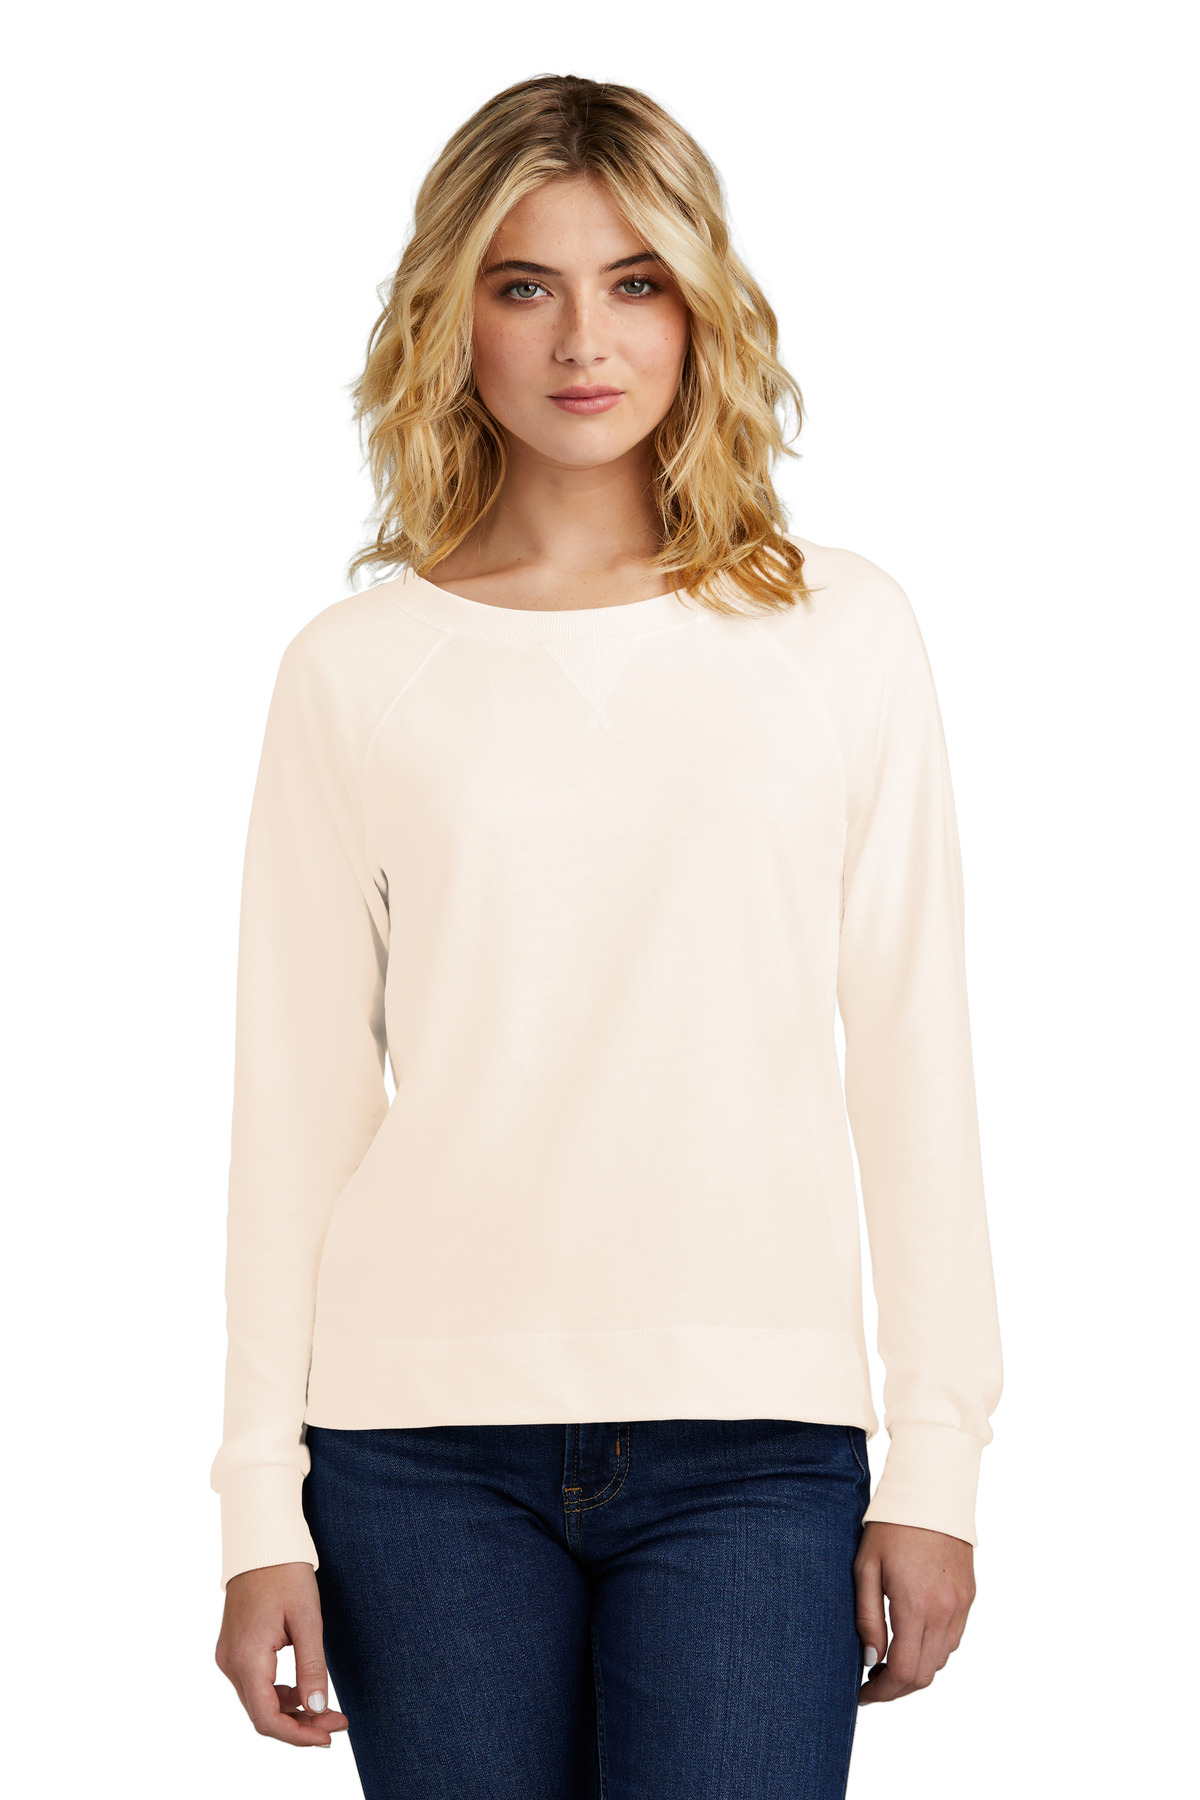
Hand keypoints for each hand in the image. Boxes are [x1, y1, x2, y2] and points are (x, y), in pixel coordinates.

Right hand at [215, 1561, 349, 1745]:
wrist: (262, 1543)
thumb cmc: (286, 1574)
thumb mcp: (307, 1619)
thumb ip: (312, 1667)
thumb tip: (317, 1709)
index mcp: (247, 1657)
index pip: (267, 1718)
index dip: (298, 1735)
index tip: (329, 1736)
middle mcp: (230, 1663)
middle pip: (262, 1714)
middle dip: (301, 1725)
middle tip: (338, 1721)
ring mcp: (228, 1657)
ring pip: (258, 1702)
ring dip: (291, 1711)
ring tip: (327, 1709)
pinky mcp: (233, 1650)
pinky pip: (254, 1685)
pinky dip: (278, 1694)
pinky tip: (304, 1690)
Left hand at [853, 1520, 975, 1704]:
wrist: (931, 1493)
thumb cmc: (890, 1527)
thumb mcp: (866, 1568)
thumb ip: (867, 1618)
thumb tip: (869, 1661)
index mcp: (916, 1606)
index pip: (903, 1672)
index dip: (881, 1693)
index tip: (862, 1694)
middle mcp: (945, 1612)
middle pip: (924, 1675)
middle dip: (896, 1689)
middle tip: (871, 1683)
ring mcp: (961, 1606)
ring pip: (941, 1661)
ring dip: (915, 1670)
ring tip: (887, 1661)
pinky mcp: (969, 1597)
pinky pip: (953, 1639)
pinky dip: (933, 1650)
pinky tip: (911, 1639)